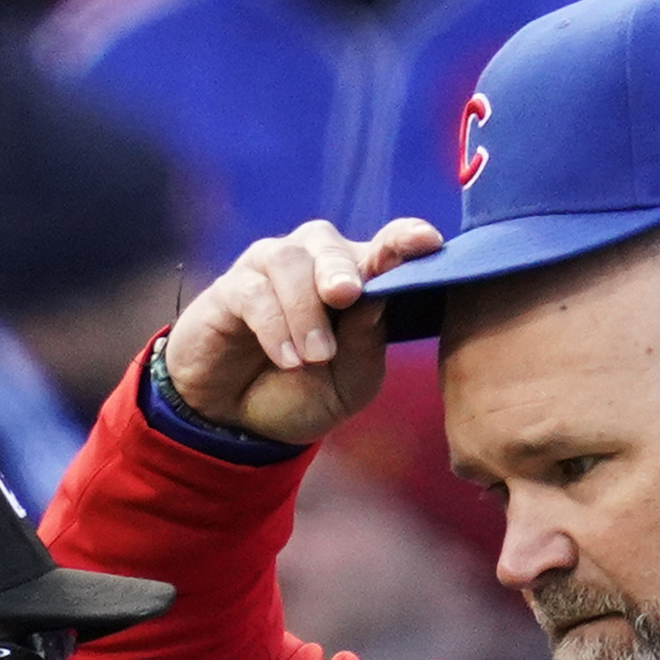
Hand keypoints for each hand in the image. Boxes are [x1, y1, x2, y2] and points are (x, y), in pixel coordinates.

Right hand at [158, 216, 445, 446]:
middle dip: (341, 269)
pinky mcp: (231, 288)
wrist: (242, 421)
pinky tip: (288, 359)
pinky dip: (274, 326)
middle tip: (346, 297)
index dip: (404, 238)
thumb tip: (378, 297)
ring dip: (305, 310)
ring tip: (315, 356)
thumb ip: (367, 341)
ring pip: (289, 262)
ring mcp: (269, 270)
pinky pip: (255, 292)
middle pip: (330, 243)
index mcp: (357, 280)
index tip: (428, 241)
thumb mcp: (351, 381)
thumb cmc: (306, 392)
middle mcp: (313, 263)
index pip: (385, 247)